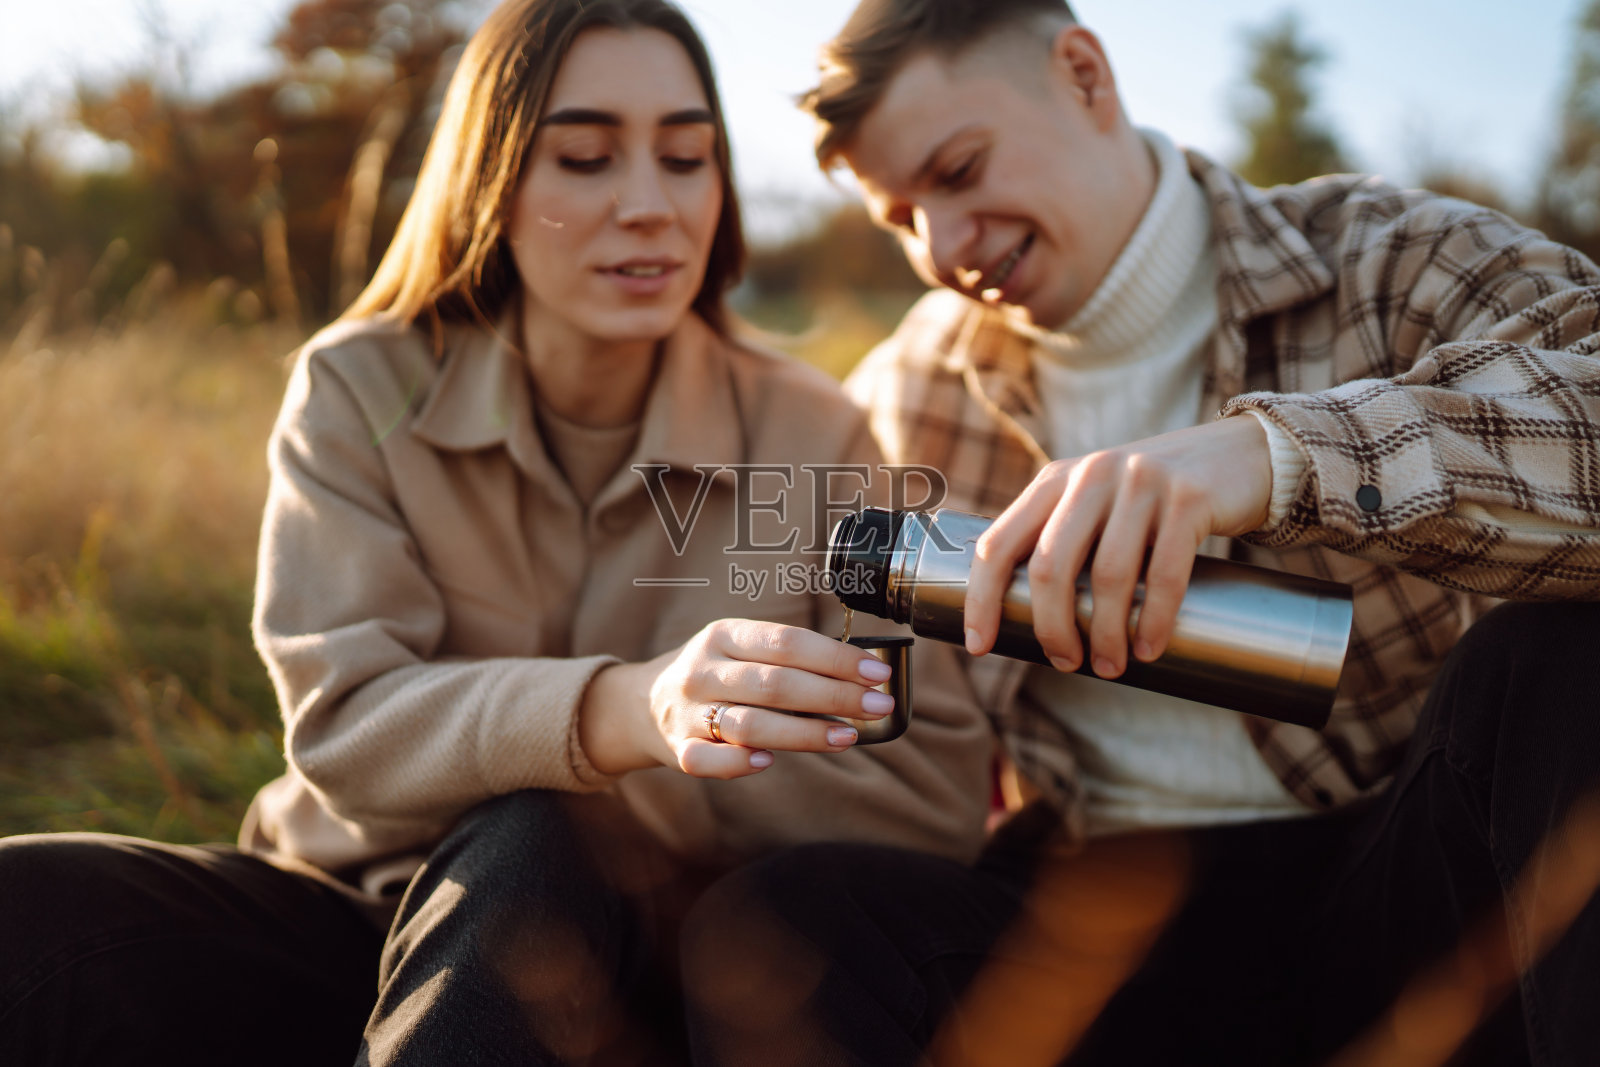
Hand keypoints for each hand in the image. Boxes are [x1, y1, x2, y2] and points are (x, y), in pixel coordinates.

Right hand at [580, 619, 896, 779]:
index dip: (836, 658)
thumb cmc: (715, 675)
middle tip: (878, 706)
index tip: (877, 673)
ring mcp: (688, 710)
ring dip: (804, 732)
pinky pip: (707, 759)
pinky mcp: (677, 747)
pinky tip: (768, 761)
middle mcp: (704, 669)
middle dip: (834, 695)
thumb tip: (860, 677)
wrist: (641, 704)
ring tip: (847, 735)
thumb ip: (787, 659)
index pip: (787, 642)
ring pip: (750, 723)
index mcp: (724, 635)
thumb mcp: (739, 649)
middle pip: (776, 683)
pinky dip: (737, 762)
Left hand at [964, 416, 1271, 678]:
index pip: (996, 543)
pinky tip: (1147, 649)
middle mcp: (1091, 475)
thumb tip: (1022, 620)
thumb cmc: (1151, 500)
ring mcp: (1140, 482)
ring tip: (1110, 667)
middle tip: (1066, 663)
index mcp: (1054, 480)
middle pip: (1049, 567)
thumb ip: (1061, 539)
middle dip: (1052, 628)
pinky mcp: (1189, 498)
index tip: (980, 647)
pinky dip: (1153, 621)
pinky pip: (1164, 574)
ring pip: (1107, 576)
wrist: (1237, 455)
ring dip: (1106, 635)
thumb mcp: (1096, 503)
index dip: (981, 599)